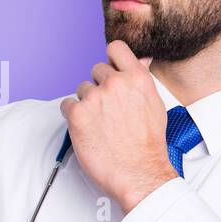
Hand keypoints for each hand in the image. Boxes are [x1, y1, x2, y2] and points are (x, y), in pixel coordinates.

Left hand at [59, 40, 177, 213]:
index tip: (111, 70)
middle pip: (96, 70)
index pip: (115, 48)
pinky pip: (67, 105)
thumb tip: (141, 60)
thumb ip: (141, 80)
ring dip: (87, 103)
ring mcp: (95, 97)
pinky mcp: (77, 114)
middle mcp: (115, 83)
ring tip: (100, 124)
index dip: (111, 59)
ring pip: (82, 89)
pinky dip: (73, 116)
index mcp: (136, 78)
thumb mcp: (154, 104)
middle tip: (108, 110)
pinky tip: (87, 129)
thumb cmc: (148, 144)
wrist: (139, 173)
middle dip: (100, 87)